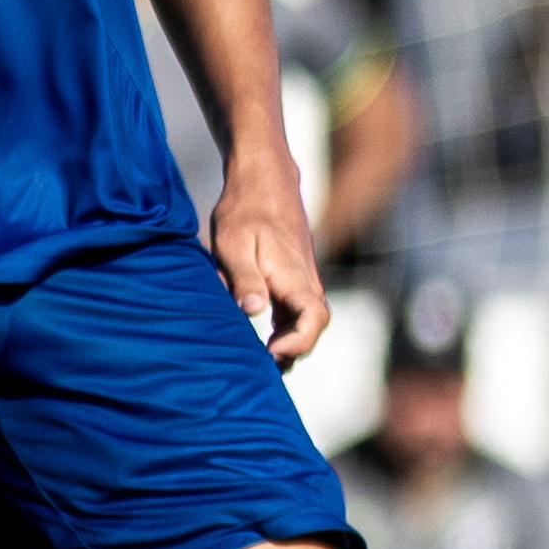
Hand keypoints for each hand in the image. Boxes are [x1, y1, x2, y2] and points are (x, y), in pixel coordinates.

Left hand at [210, 167, 326, 363]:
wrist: (265, 181)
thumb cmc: (246, 210)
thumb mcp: (234, 244)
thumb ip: (243, 279)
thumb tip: (252, 311)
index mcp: (294, 276)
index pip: (314, 320)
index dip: (297, 343)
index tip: (269, 353)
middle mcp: (306, 281)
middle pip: (314, 326)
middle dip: (294, 351)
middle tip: (262, 367)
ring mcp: (303, 279)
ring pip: (307, 320)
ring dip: (291, 342)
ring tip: (262, 360)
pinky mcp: (295, 277)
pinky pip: (299, 310)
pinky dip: (288, 329)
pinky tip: (266, 338)